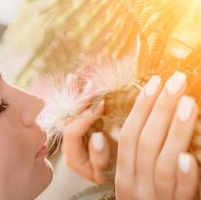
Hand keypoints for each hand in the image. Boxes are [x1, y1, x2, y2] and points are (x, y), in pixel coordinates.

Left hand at [62, 74, 110, 183]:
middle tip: (91, 85)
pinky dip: (76, 95)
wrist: (121, 172)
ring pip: (69, 112)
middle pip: (68, 120)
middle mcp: (70, 145)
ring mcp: (74, 135)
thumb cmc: (117, 173)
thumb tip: (96, 137)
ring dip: (73, 95)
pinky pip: (75, 110)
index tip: (102, 103)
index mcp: (74, 158)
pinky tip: (73, 80)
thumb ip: (101, 158)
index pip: (73, 132)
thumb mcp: (110, 172)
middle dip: (79, 101)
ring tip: (73, 78)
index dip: (86, 117)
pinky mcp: (81, 128)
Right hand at [115, 72, 199, 199]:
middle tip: (176, 81)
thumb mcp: (136, 176)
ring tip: (189, 102)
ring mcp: (154, 198)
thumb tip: (149, 117)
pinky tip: (189, 157)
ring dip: (175, 132)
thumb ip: (140, 153)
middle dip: (160, 108)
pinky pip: (178, 193)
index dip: (141, 108)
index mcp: (123, 172)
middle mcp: (133, 184)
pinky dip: (183, 176)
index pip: (128, 134)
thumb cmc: (146, 197)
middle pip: (144, 141)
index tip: (155, 82)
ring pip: (161, 162)